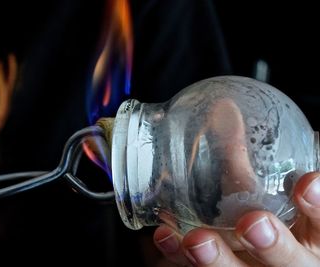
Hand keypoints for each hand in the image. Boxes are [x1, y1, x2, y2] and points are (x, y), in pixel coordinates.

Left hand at [153, 172, 319, 265]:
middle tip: (252, 223)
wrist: (247, 241)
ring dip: (218, 259)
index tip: (304, 183)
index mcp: (312, 232)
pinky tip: (166, 236)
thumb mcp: (265, 186)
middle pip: (290, 261)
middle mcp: (290, 257)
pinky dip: (180, 254)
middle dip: (272, 244)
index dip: (319, 204)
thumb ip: (246, 156)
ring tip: (197, 241)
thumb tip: (224, 109)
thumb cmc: (263, 207)